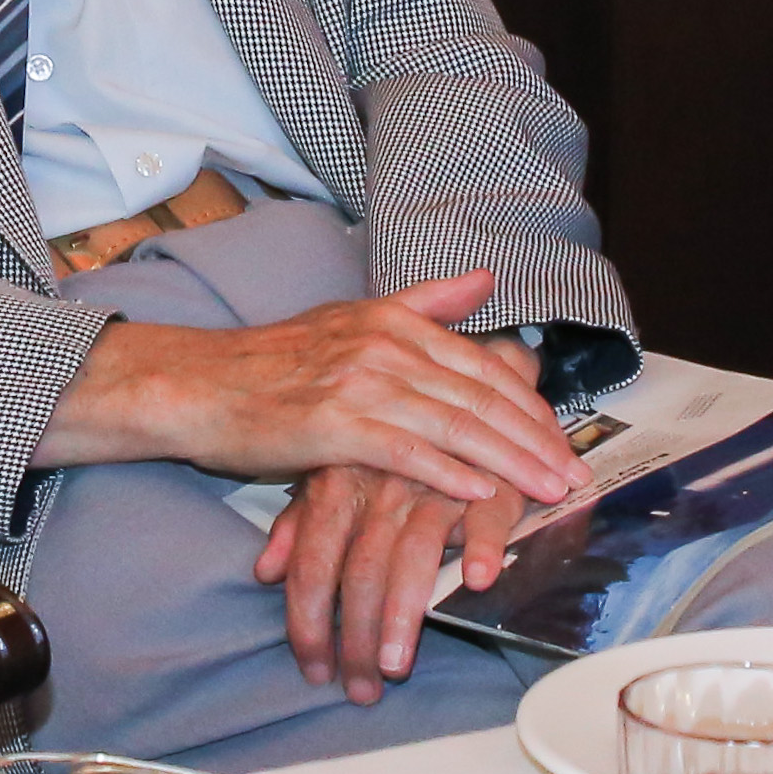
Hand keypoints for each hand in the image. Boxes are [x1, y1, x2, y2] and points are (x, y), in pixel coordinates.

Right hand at [74, 270, 587, 500]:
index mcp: (395, 321)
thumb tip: (486, 280)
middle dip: (535, 440)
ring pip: (454, 425)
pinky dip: (446, 472)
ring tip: (548, 493)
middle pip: (481, 397)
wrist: (198, 385)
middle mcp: (385, 346)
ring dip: (509, 463)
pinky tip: (479, 494)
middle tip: (574, 476)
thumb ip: (425, 302)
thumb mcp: (352, 317)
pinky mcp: (332, 425)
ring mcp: (360, 383)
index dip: (531, 407)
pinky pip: (403, 451)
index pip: (483, 367)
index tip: (566, 441)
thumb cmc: (273, 364)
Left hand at [254, 466, 528, 700]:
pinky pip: (486, 518)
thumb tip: (264, 571)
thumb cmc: (392, 448)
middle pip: (360, 572)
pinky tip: (479, 584)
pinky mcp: (488, 478)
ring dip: (402, 616)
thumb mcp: (333, 474)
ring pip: (411, 556)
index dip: (309, 622)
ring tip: (395, 667)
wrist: (459, 387)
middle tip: (360, 690)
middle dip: (356, 638)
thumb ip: (299, 523)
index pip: (312, 564)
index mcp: (337, 484)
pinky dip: (484, 549)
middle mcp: (379, 485)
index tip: (315, 671)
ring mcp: (434, 481)